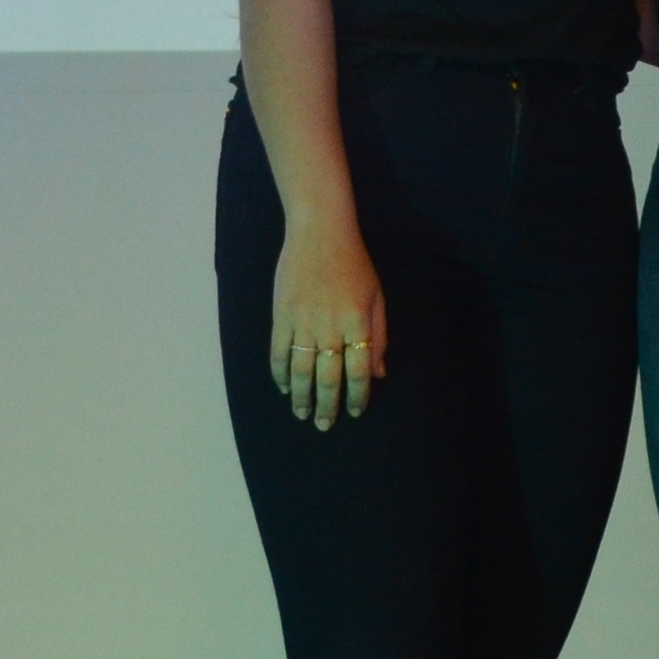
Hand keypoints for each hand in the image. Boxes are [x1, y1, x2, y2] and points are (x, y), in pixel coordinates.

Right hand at [269, 215, 386, 428]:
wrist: (320, 233)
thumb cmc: (354, 264)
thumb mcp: (377, 297)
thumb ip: (379, 336)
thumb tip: (379, 374)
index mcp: (358, 323)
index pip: (358, 372)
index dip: (357, 396)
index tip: (355, 411)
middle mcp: (330, 326)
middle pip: (328, 377)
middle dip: (326, 406)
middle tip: (324, 425)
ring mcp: (303, 321)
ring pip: (301, 370)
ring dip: (301, 396)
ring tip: (301, 414)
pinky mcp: (282, 315)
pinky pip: (279, 352)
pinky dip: (280, 373)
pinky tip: (284, 386)